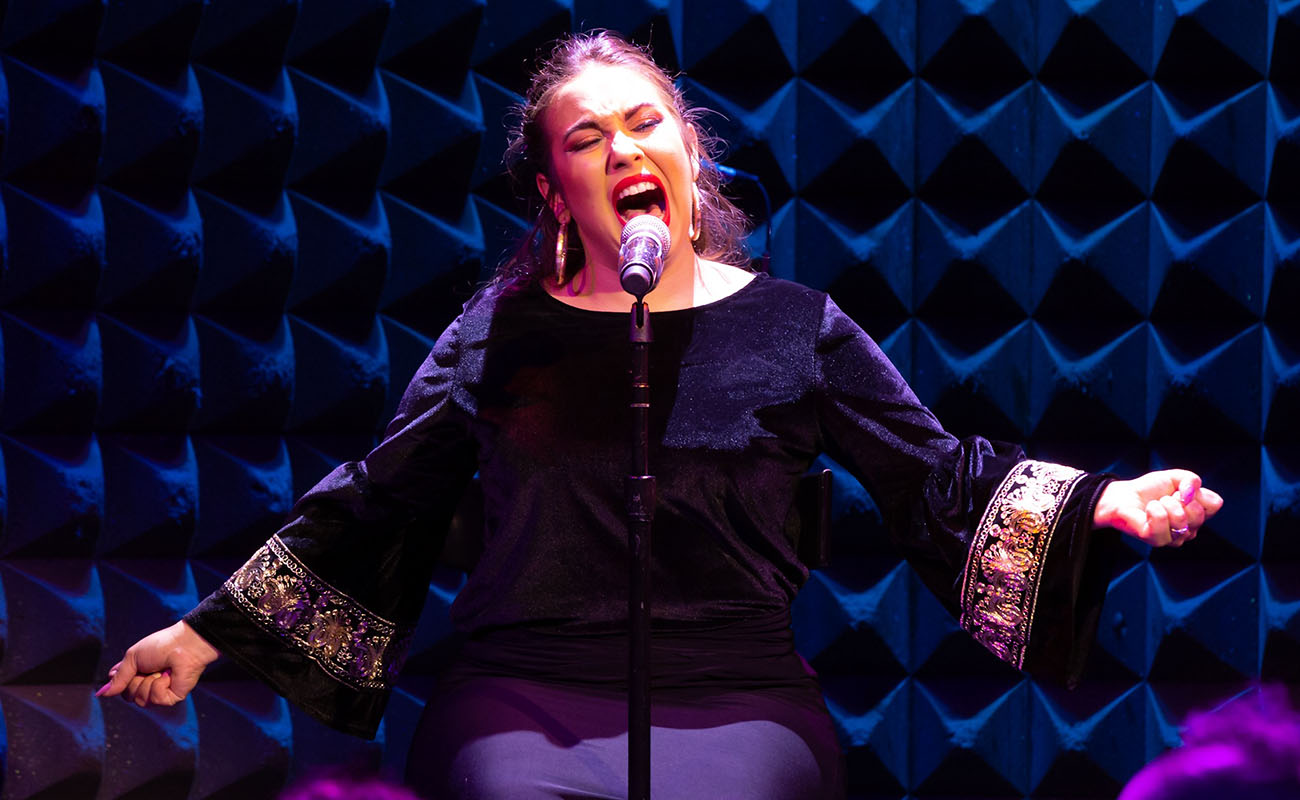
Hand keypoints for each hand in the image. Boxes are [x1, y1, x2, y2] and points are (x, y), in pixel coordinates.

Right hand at [97, 621, 220, 706]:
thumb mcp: (132, 657)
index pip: (121, 688)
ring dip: (147, 683)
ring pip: (141, 700)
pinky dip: (159, 686)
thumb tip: (103, 694)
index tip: (119, 676)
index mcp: (138, 673)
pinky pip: (155, 699)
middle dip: (134, 682)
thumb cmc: (161, 646)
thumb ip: (118, 677)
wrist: (184, 645)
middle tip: (147, 668)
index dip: (118, 684)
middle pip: (128, 696)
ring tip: (160, 671)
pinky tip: (169, 676)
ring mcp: (160, 692)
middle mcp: (148, 684)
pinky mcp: (172, 698)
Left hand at [1093, 469, 1222, 546]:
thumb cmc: (1149, 490)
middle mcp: (1189, 530)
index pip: (1214, 504)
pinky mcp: (1155, 539)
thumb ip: (1191, 480)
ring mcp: (1173, 538)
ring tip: (1155, 504)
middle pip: (1199, 513)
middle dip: (1179, 498)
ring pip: (1181, 518)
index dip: (1197, 491)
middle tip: (1165, 498)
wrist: (1123, 495)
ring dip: (1165, 503)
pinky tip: (1148, 510)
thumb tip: (1190, 494)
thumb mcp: (1175, 477)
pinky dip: (1154, 509)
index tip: (1180, 490)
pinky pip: (1162, 521)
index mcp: (1197, 516)